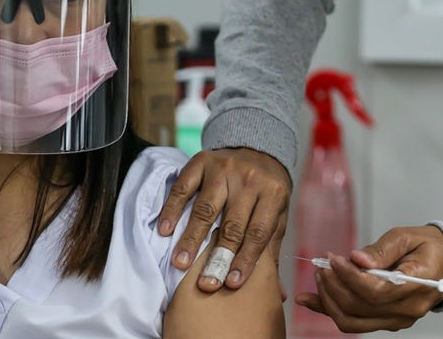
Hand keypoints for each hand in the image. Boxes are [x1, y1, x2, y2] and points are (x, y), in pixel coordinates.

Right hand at [158, 148, 290, 293]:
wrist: (256, 148)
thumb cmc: (265, 192)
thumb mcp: (276, 216)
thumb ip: (272, 251)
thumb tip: (277, 294)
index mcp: (273, 193)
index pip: (258, 232)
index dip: (245, 259)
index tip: (232, 283)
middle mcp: (249, 179)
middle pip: (232, 224)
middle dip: (218, 256)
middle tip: (205, 283)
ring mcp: (223, 169)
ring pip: (206, 208)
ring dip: (191, 237)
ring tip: (180, 263)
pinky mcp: (201, 161)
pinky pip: (184, 187)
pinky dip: (172, 209)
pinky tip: (165, 230)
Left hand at [295, 226, 442, 332]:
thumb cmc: (426, 247)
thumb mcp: (406, 237)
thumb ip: (381, 250)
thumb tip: (357, 260)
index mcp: (417, 286)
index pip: (375, 292)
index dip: (349, 277)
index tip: (333, 259)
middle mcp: (406, 310)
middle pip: (359, 308)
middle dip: (334, 285)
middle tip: (324, 264)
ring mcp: (396, 319)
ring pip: (352, 321)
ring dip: (328, 300)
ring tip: (321, 276)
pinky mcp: (385, 321)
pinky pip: (353, 321)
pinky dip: (328, 310)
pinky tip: (309, 299)